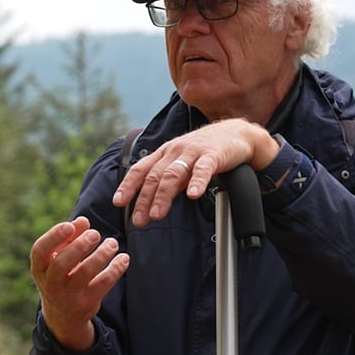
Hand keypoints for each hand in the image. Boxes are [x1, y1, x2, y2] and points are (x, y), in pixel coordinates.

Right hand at [29, 216, 128, 351]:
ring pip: (84, 273)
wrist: (63, 315)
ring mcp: (68, 296)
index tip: (69, 225)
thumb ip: (70, 237)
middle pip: (61, 263)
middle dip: (79, 246)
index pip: (40, 251)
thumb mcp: (60, 257)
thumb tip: (83, 221)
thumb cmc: (61, 275)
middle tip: (95, 234)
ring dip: (101, 255)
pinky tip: (123, 258)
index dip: (54, 237)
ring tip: (113, 243)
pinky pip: (103, 284)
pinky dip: (115, 269)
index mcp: (39, 268)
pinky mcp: (86, 304)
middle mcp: (50, 283)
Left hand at [112, 119, 278, 225]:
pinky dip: (197, 182)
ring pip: (174, 174)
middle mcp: (175, 151)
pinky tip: (193, 194)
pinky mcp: (213, 154)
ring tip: (157, 214)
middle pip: (155, 176)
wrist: (236, 134)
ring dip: (163, 195)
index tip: (118, 202)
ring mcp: (193, 152)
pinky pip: (204, 169)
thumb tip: (148, 204)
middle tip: (139, 220)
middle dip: (144, 199)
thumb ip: (166, 181)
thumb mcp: (180, 164)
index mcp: (164, 153)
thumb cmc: (205, 151)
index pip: (141, 169)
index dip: (128, 185)